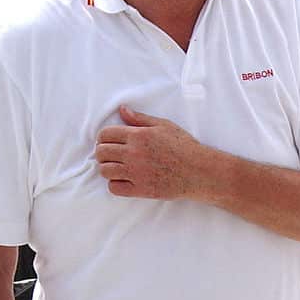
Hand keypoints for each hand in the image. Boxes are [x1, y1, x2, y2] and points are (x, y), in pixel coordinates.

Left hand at [95, 106, 218, 200]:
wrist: (198, 171)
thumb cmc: (183, 146)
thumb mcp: (164, 125)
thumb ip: (140, 119)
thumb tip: (122, 110)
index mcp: (138, 136)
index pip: (105, 134)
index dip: (103, 137)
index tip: (108, 141)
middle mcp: (134, 154)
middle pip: (101, 153)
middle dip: (103, 152)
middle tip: (111, 154)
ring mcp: (136, 173)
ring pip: (105, 171)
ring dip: (108, 168)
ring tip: (117, 166)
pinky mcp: (140, 189)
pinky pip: (114, 188)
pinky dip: (115, 184)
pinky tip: (124, 179)